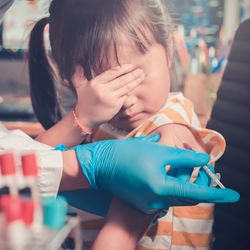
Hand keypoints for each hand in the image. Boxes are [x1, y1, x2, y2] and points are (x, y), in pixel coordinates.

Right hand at [60, 135, 239, 213]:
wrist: (100, 166)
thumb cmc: (126, 155)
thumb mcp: (158, 151)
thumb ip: (183, 157)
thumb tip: (203, 159)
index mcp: (160, 189)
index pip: (196, 193)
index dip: (217, 193)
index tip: (235, 196)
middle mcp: (156, 201)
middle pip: (186, 192)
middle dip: (197, 180)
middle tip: (203, 168)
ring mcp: (149, 203)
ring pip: (175, 192)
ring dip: (183, 180)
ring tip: (185, 165)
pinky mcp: (143, 201)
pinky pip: (164, 194)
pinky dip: (171, 183)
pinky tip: (167, 169)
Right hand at [72, 64, 144, 128]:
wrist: (85, 118)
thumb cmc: (84, 101)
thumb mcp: (79, 87)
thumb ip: (78, 75)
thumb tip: (77, 64)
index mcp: (96, 83)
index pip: (112, 73)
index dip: (122, 69)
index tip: (130, 66)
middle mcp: (103, 90)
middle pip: (121, 80)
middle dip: (132, 74)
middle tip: (140, 70)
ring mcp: (110, 98)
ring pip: (125, 88)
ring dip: (135, 81)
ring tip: (142, 76)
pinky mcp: (115, 106)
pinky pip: (125, 96)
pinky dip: (131, 91)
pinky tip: (136, 86)